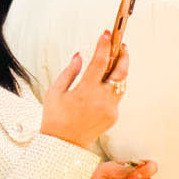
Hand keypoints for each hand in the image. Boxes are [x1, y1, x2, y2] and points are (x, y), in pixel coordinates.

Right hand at [40, 30, 129, 147]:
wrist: (63, 144)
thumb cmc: (55, 117)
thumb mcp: (55, 92)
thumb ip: (69, 72)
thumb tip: (80, 56)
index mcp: (86, 92)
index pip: (99, 63)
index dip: (104, 46)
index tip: (106, 34)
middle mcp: (102, 99)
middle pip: (121, 72)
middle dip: (124, 56)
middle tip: (122, 45)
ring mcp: (110, 108)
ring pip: (122, 84)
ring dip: (121, 71)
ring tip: (117, 59)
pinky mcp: (114, 116)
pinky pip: (117, 97)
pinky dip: (113, 87)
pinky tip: (108, 82)